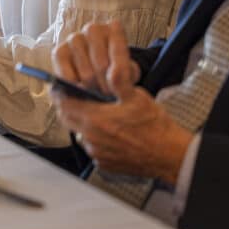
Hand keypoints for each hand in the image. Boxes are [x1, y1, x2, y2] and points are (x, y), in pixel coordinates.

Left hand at [51, 21, 190, 185]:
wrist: (169, 155)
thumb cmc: (155, 128)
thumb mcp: (137, 97)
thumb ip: (119, 80)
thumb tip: (111, 65)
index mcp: (96, 120)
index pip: (64, 104)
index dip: (59, 93)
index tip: (60, 86)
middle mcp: (91, 139)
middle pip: (67, 119)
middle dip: (68, 106)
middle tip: (74, 96)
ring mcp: (97, 153)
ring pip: (78, 133)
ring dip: (81, 122)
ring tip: (94, 112)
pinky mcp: (104, 163)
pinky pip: (91, 148)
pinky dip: (93, 138)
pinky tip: (107, 131)